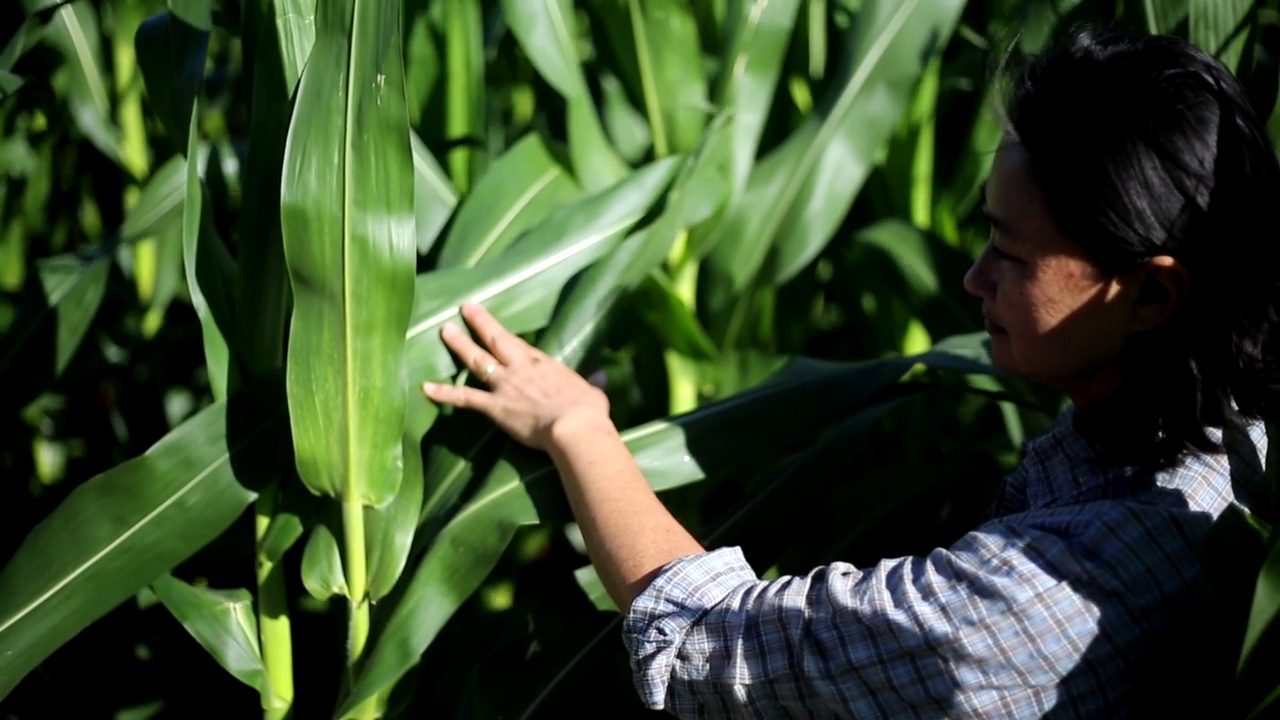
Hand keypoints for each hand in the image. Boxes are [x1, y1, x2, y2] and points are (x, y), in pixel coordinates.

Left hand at [421, 303, 612, 451]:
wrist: (575, 427)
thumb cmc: (588, 412)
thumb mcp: (594, 392)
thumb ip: (593, 383)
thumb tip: (602, 378)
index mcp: (544, 363)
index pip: (521, 346)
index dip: (506, 335)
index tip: (496, 327)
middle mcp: (521, 367)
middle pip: (496, 339)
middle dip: (480, 322)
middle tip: (464, 307)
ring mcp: (505, 385)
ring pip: (477, 360)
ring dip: (459, 345)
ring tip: (444, 330)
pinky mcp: (495, 406)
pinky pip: (464, 398)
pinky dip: (444, 393)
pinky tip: (425, 388)